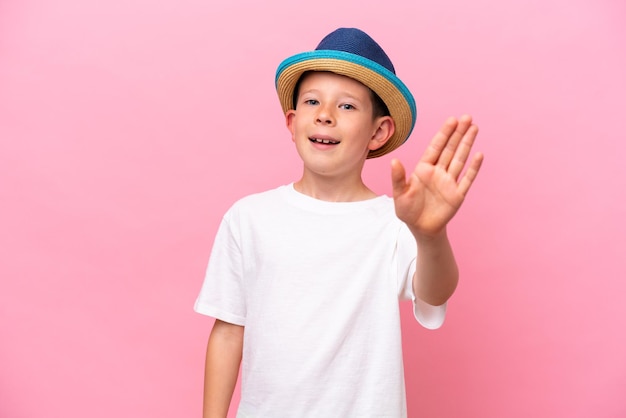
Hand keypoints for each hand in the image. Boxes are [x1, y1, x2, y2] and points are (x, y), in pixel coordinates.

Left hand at [391, 115, 482, 236]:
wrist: (421, 229)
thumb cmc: (408, 211)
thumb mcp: (399, 194)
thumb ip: (398, 178)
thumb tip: (394, 161)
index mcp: (424, 169)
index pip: (436, 147)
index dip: (444, 134)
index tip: (451, 120)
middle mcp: (438, 172)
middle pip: (450, 149)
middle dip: (458, 133)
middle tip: (467, 117)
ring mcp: (449, 182)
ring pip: (460, 159)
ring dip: (467, 144)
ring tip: (474, 128)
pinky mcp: (458, 194)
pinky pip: (467, 179)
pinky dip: (473, 167)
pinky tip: (479, 154)